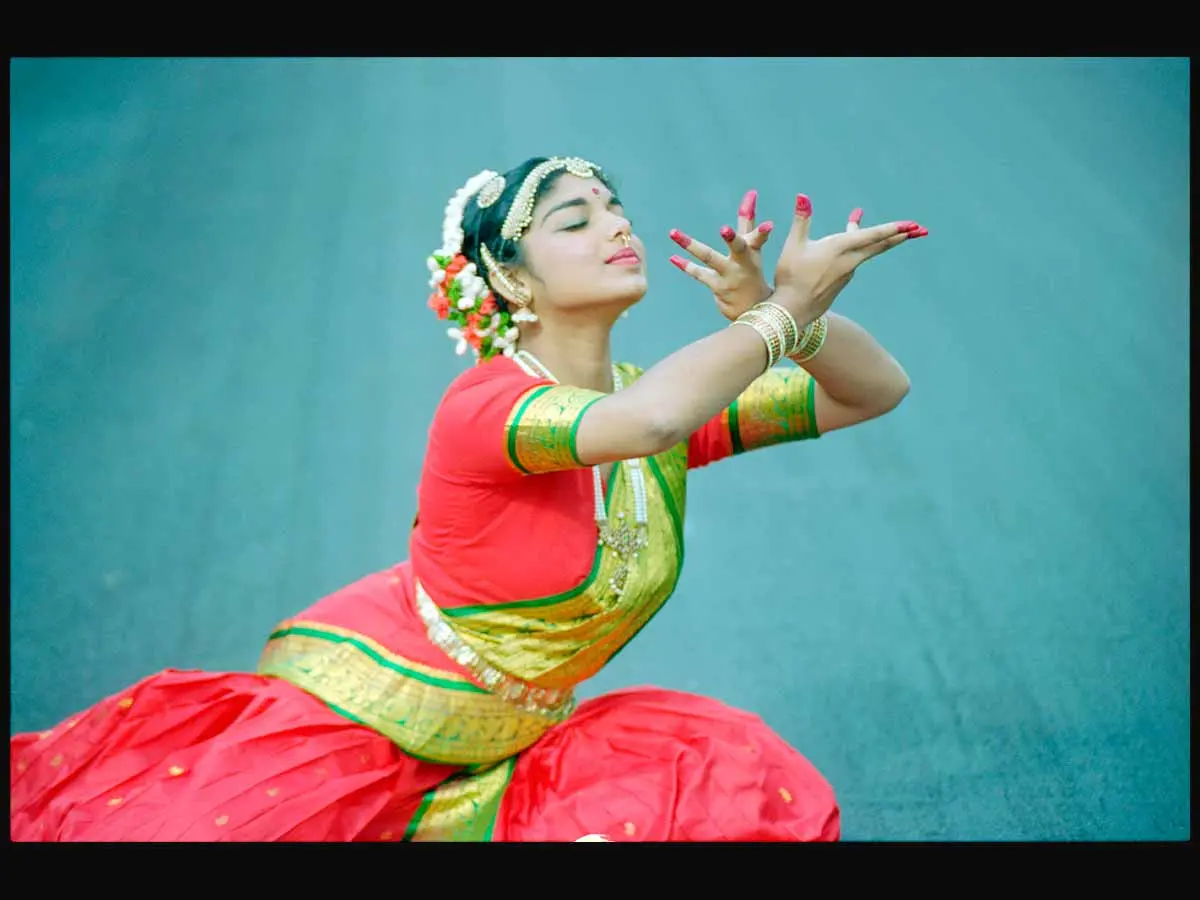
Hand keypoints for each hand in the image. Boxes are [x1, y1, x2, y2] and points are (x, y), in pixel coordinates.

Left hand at [667, 189, 775, 321]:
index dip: (762, 230)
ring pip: (709, 257)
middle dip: (732, 238)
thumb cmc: (751, 269)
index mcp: (753, 250)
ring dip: (691, 245)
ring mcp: (729, 275)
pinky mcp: (717, 287)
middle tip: (724, 229)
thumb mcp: (751, 245)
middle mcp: (742, 262)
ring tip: (673, 232)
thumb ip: (747, 220)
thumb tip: (750, 193)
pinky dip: (686, 266)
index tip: (769, 225)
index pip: (759, 237)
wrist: (754, 308)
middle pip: (739, 247)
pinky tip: (673, 258)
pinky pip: (698, 273)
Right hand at [771, 194, 925, 324]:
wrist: (791, 310)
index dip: (892, 229)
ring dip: (873, 238)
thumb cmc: (791, 277)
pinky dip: (856, 250)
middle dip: (901, 235)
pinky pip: (853, 261)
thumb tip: (803, 196)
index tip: (911, 225)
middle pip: (880, 246)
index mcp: (839, 248)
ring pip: (864, 251)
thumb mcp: (794, 245)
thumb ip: (801, 220)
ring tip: (858, 219)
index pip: (872, 236)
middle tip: (921, 230)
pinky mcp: (841, 283)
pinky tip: (845, 246)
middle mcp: (849, 261)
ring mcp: (847, 274)